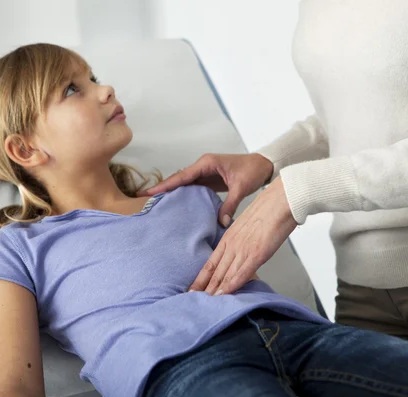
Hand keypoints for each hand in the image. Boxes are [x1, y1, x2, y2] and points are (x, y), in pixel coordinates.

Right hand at [140, 153, 273, 225]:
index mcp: (207, 163)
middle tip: (143, 199)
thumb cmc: (253, 170)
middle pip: (179, 179)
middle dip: (162, 189)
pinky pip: (192, 188)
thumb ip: (230, 204)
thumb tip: (222, 222)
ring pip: (184, 184)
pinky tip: (175, 205)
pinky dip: (183, 196)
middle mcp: (203, 166)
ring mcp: (205, 173)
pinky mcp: (209, 180)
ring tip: (154, 204)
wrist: (264, 165)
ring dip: (171, 193)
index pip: (182, 175)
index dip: (166, 185)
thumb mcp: (241, 187)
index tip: (150, 193)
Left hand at [189, 176, 296, 294]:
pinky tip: (223, 295)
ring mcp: (243, 249)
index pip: (211, 261)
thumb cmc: (270, 208)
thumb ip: (241, 237)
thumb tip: (241, 249)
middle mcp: (233, 244)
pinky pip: (241, 273)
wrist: (282, 199)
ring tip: (204, 303)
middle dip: (203, 287)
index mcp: (230, 236)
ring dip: (214, 290)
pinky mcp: (256, 253)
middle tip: (191, 300)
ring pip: (224, 274)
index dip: (201, 277)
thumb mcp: (248, 224)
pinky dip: (231, 286)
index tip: (193, 288)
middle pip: (214, 270)